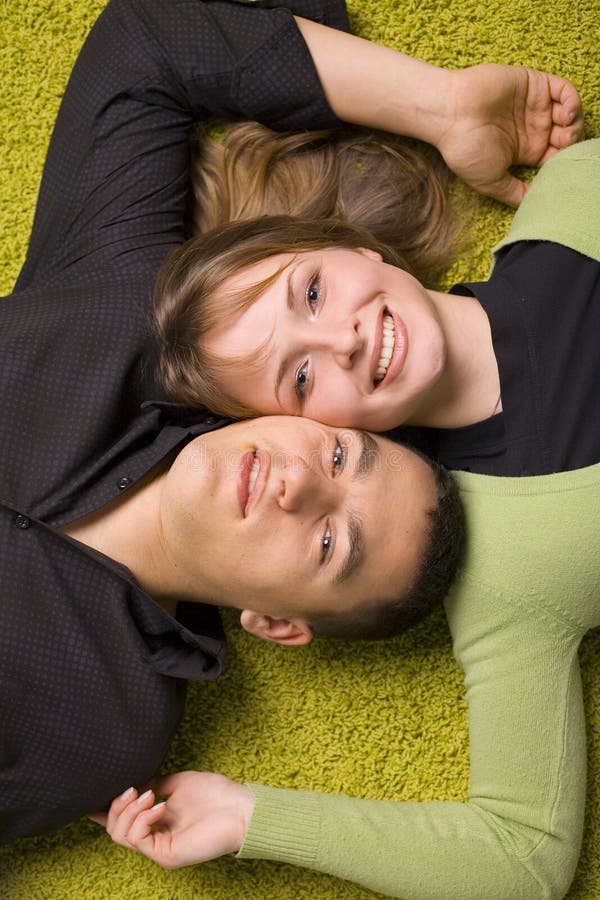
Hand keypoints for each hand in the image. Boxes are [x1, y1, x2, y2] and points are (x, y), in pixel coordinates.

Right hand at [88, 772, 254, 868]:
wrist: (240, 808)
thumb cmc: (216, 794)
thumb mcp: (178, 782)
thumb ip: (155, 783)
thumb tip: (135, 782)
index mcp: (156, 821)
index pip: (122, 822)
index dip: (103, 812)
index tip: (89, 799)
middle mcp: (155, 836)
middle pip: (115, 829)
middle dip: (117, 806)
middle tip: (132, 789)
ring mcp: (159, 848)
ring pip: (121, 836)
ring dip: (130, 811)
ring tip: (148, 795)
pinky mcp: (167, 855)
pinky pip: (138, 840)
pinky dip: (143, 819)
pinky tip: (160, 806)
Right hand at [437, 64, 583, 205]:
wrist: (450, 114)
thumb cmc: (465, 149)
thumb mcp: (491, 182)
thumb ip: (515, 194)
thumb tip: (535, 207)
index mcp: (525, 152)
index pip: (557, 158)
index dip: (565, 163)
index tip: (562, 168)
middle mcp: (532, 129)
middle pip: (567, 136)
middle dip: (573, 143)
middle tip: (565, 147)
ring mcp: (535, 106)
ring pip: (570, 114)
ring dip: (575, 123)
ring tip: (566, 131)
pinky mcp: (535, 84)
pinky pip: (564, 90)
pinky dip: (572, 101)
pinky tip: (566, 113)